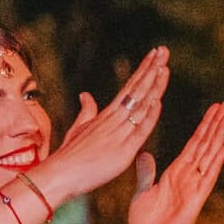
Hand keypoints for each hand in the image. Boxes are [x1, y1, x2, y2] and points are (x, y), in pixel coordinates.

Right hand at [31, 50, 171, 204]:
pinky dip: (149, 115)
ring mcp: (119, 133)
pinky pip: (139, 130)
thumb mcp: (78, 128)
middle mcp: (114, 119)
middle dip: (151, 68)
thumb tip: (85, 94)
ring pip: (140, 105)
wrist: (59, 174)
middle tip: (163, 49)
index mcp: (107, 114)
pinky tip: (157, 101)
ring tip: (164, 66)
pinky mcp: (123, 150)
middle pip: (137, 89)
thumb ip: (86, 111)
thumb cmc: (69, 155)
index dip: (143, 70)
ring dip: (153, 85)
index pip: (130, 87)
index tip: (155, 55)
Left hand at [126, 100, 223, 223]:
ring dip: (219, 136)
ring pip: (209, 155)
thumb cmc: (147, 223)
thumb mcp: (142, 191)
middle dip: (217, 123)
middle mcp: (189, 176)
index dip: (204, 125)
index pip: (194, 143)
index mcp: (177, 172)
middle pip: (206, 144)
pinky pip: (207, 178)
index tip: (214, 108)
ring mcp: (194, 186)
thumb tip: (145, 154)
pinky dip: (216, 162)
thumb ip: (146, 173)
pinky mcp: (195, 199)